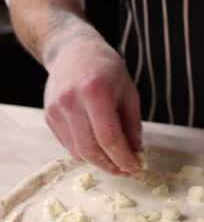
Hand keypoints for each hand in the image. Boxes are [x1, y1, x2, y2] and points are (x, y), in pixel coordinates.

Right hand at [44, 35, 141, 173]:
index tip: (136, 168)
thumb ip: (132, 125)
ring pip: (78, 152)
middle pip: (90, 149)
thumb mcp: (129, 92)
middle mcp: (70, 101)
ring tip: (114, 159)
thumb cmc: (106, 69)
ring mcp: (56, 110)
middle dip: (111, 166)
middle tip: (125, 170)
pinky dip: (85, 151)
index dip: (123, 158)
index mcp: (94, 91)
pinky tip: (97, 145)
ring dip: (98, 161)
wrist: (74, 51)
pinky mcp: (49, 116)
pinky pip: (68, 145)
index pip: (109, 137)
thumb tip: (136, 154)